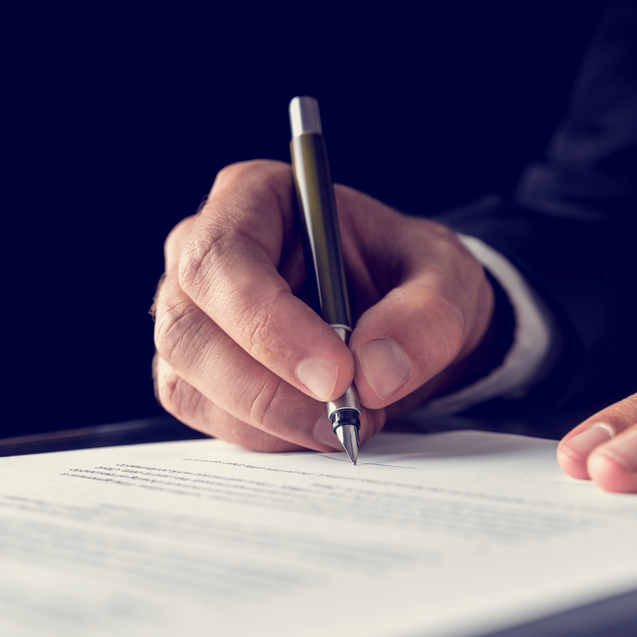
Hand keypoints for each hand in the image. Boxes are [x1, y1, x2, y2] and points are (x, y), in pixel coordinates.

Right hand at [152, 161, 493, 450]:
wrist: (407, 320)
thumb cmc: (414, 277)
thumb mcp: (448, 280)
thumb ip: (425, 318)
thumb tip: (376, 372)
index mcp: (254, 198)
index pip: (221, 256)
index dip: (267, 322)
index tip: (334, 373)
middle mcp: (205, 256)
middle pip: (188, 328)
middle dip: (268, 389)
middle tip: (347, 416)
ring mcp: (194, 318)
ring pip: (190, 382)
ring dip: (272, 421)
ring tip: (349, 421)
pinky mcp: (201, 375)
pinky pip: (211, 419)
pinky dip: (269, 438)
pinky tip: (321, 428)